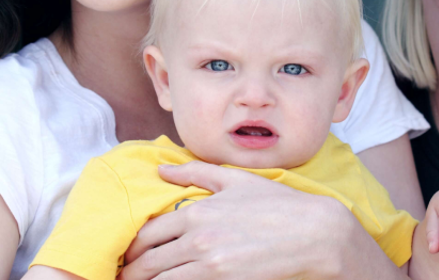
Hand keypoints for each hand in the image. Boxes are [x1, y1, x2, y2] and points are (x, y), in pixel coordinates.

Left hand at [119, 162, 404, 279]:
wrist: (315, 234)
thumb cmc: (278, 205)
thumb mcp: (236, 180)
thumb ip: (195, 172)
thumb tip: (161, 170)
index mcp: (197, 211)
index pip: (148, 233)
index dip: (131, 249)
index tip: (126, 257)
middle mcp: (198, 238)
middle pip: (148, 262)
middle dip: (131, 273)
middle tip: (123, 278)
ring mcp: (210, 263)